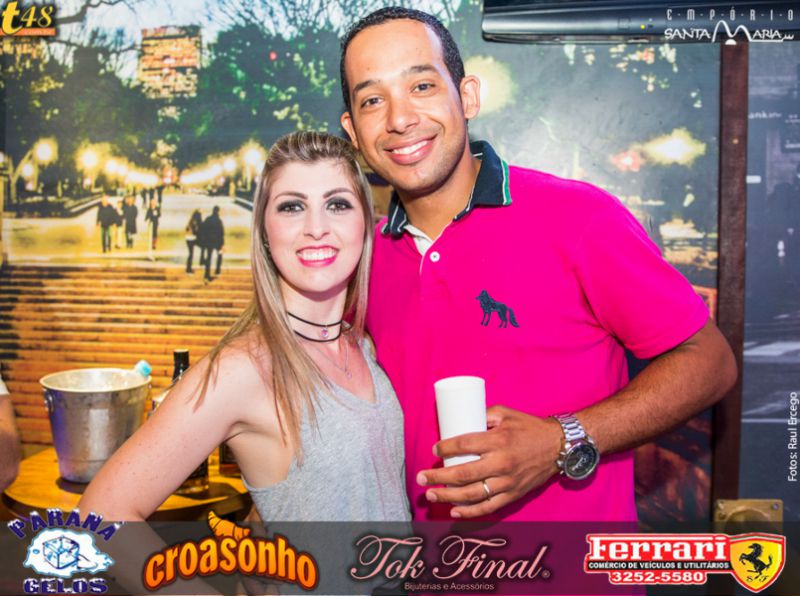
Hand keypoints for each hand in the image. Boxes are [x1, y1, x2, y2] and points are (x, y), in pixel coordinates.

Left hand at [417, 406, 562, 517]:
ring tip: (431, 494)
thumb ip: (483, 415)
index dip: (445, 448)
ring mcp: (507, 482)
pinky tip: (454, 511)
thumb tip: (459, 419)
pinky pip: (488, 507)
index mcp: (498, 441)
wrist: (558, 447)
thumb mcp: (505, 413)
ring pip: (472, 494)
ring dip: (448, 496)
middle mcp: (501, 463)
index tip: (435, 450)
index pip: (464, 445)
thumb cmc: (528, 427)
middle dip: (438, 477)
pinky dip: (470, 512)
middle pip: (463, 473)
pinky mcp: (513, 495)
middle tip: (421, 478)